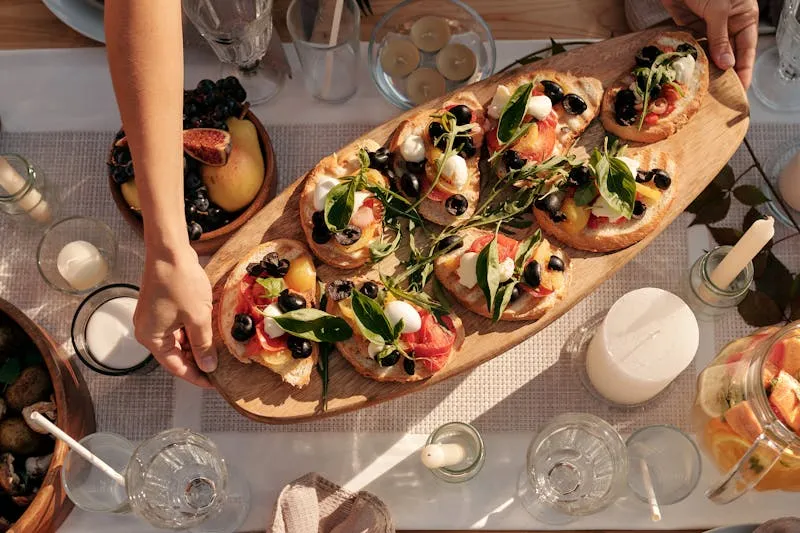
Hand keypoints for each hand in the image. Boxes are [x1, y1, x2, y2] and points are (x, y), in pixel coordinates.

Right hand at [134, 244, 216, 387]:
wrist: (170, 251)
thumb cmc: (180, 282)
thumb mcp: (197, 318)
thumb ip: (203, 345)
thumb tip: (208, 366)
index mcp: (151, 338)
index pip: (176, 367)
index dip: (197, 376)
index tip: (214, 384)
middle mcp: (148, 330)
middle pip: (175, 354)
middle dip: (197, 361)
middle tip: (220, 369)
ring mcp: (154, 318)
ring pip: (178, 340)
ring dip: (196, 346)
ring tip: (218, 353)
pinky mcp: (161, 307)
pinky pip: (178, 327)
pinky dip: (192, 332)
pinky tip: (209, 334)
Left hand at [661, 0, 758, 87]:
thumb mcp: (719, 10)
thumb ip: (720, 38)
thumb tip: (727, 64)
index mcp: (743, 18)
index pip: (746, 50)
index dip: (744, 70)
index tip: (741, 89)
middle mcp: (727, 23)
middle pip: (727, 54)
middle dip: (723, 73)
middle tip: (719, 95)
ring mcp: (707, 24)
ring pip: (708, 52)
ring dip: (705, 67)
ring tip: (703, 88)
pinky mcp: (688, 24)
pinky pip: (691, 45)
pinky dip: (689, 57)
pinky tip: (688, 71)